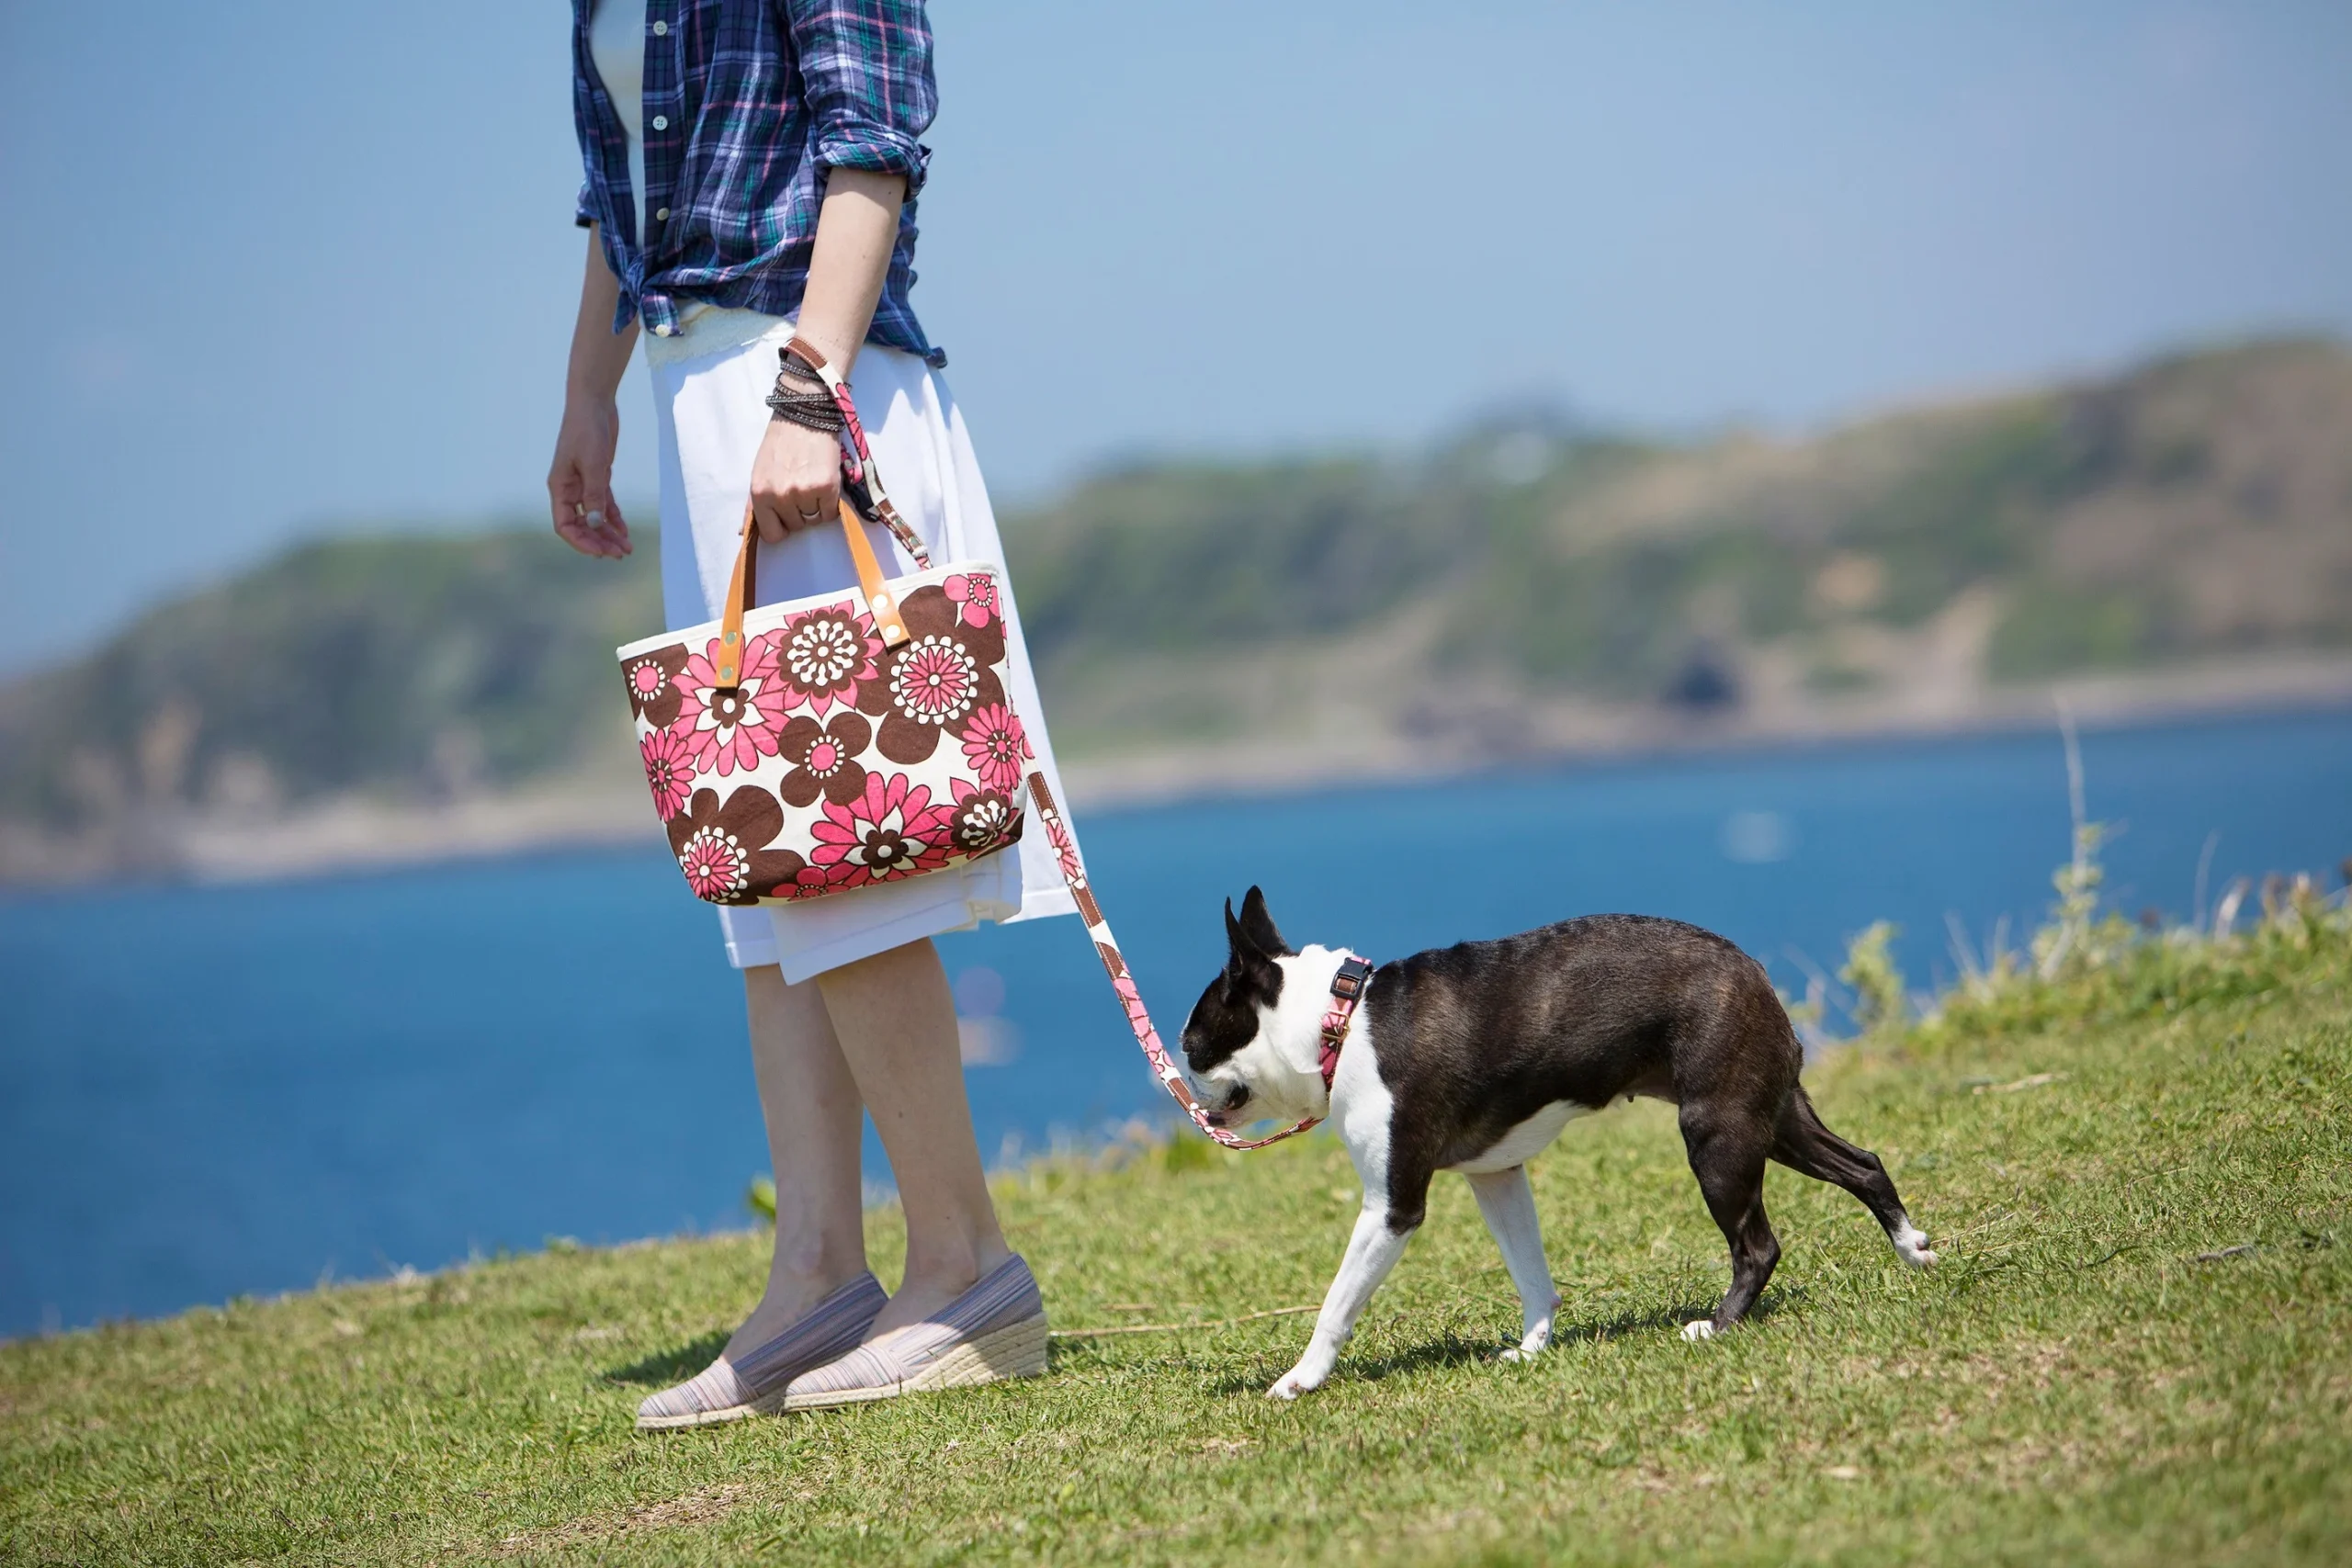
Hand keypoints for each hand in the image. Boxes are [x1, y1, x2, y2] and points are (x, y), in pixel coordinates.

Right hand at [548, 397, 631, 558]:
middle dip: (599, 541)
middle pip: (581, 525)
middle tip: (620, 554)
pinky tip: (624, 530)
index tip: (600, 553)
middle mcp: (568, 489)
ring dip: (609, 533)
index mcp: (559, 487)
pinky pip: (604, 504)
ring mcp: (583, 483)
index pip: (564, 525)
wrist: (594, 403)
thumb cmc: (588, 431)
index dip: (581, 541)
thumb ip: (595, 495)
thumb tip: (596, 524)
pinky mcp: (597, 476)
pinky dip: (614, 517)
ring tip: (626, 548)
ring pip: (595, 516)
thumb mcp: (594, 465)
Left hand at [748, 413, 845, 543]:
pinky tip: (825, 483)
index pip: (772, 535)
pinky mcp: (827, 487)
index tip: (787, 513)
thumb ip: (752, 505)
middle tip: (801, 487)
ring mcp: (804, 492)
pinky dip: (831, 502)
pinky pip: (831, 512)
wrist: (804, 416)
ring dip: (816, 507)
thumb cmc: (780, 445)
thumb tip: (743, 533)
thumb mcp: (759, 474)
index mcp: (760, 494)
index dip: (782, 526)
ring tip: (812, 483)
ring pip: (815, 520)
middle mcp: (780, 496)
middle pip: (796, 527)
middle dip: (800, 512)